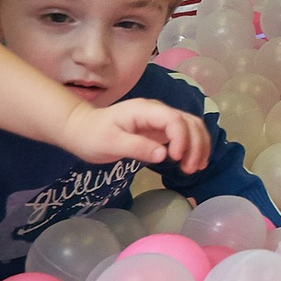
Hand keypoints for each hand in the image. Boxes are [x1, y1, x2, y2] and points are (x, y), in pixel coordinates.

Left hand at [63, 98, 210, 171]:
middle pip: (189, 122)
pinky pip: (184, 135)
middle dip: (195, 145)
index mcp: (145, 111)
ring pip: (191, 127)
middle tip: (189, 169)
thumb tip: (163, 155)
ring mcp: (160, 121)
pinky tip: (192, 162)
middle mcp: (157, 112)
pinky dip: (193, 147)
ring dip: (198, 146)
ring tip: (195, 168)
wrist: (82, 129)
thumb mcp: (110, 144)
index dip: (182, 139)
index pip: (174, 120)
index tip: (176, 159)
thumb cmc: (93, 136)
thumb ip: (137, 147)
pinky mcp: (160, 130)